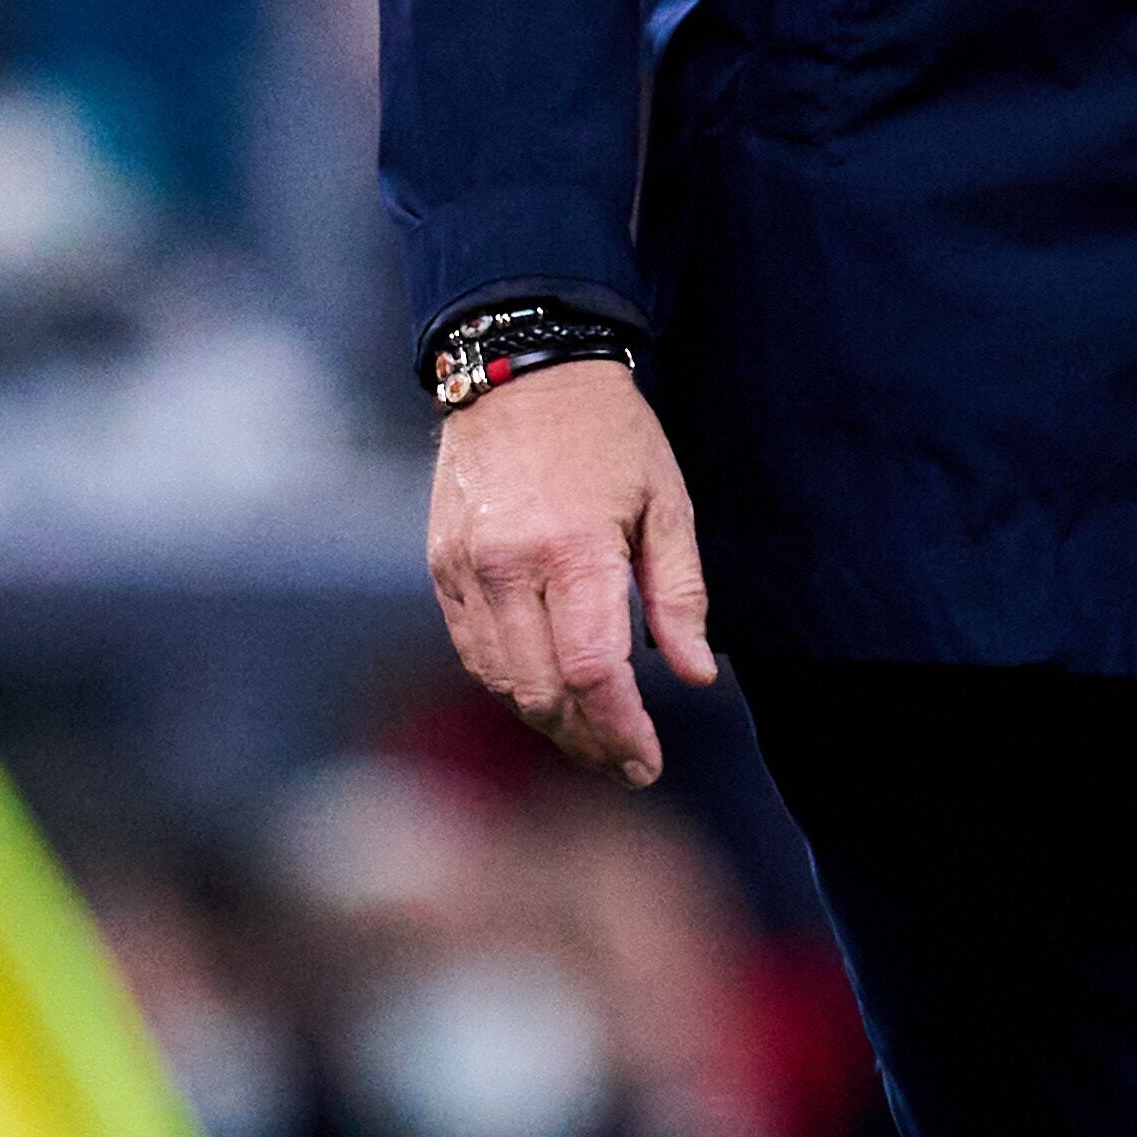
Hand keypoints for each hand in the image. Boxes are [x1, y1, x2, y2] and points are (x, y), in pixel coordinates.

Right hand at [426, 361, 713, 787]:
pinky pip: (474, 652)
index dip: (621, 729)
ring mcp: (464, 573)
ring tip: (594, 736)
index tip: (648, 762)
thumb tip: (696, 675)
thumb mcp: (667, 502)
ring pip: (501, 682)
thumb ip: (679, 594)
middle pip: (540, 692)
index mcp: (573, 550)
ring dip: (548, 722)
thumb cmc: (611, 435)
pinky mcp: (440, 571)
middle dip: (586, 740)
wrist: (522, 374)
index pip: (593, 672)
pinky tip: (550, 690)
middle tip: (625, 761)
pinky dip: (512, 684)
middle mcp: (508, 569)